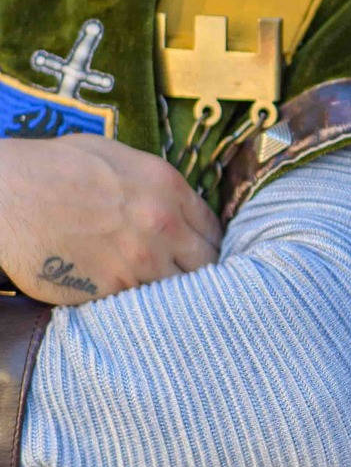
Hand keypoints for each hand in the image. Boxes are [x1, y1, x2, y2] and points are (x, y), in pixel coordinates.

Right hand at [0, 134, 221, 301]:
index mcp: (168, 187)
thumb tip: (176, 207)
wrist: (9, 195)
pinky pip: (140, 306)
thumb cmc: (54, 168)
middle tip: (185, 279)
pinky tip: (130, 303)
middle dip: (200, 273)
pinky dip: (138, 308)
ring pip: (178, 291)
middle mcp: (163, 225)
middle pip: (208, 264)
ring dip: (171, 294)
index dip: (208, 243)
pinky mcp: (112, 290)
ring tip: (161, 297)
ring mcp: (140, 261)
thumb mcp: (118, 158)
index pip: (214, 228)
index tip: (199, 253)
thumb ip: (156, 186)